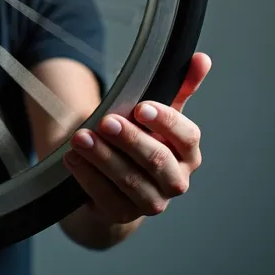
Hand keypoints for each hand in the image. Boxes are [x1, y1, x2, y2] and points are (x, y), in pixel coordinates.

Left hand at [63, 52, 209, 225]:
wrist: (114, 182)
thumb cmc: (140, 141)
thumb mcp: (155, 114)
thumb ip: (177, 87)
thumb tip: (202, 59)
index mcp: (188, 153)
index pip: (187, 137)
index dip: (165, 122)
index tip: (140, 107)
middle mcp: (175, 180)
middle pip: (158, 161)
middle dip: (130, 140)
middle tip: (105, 121)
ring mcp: (150, 202)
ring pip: (130, 181)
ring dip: (103, 158)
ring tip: (80, 138)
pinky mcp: (122, 215)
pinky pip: (106, 198)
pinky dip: (88, 177)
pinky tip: (72, 158)